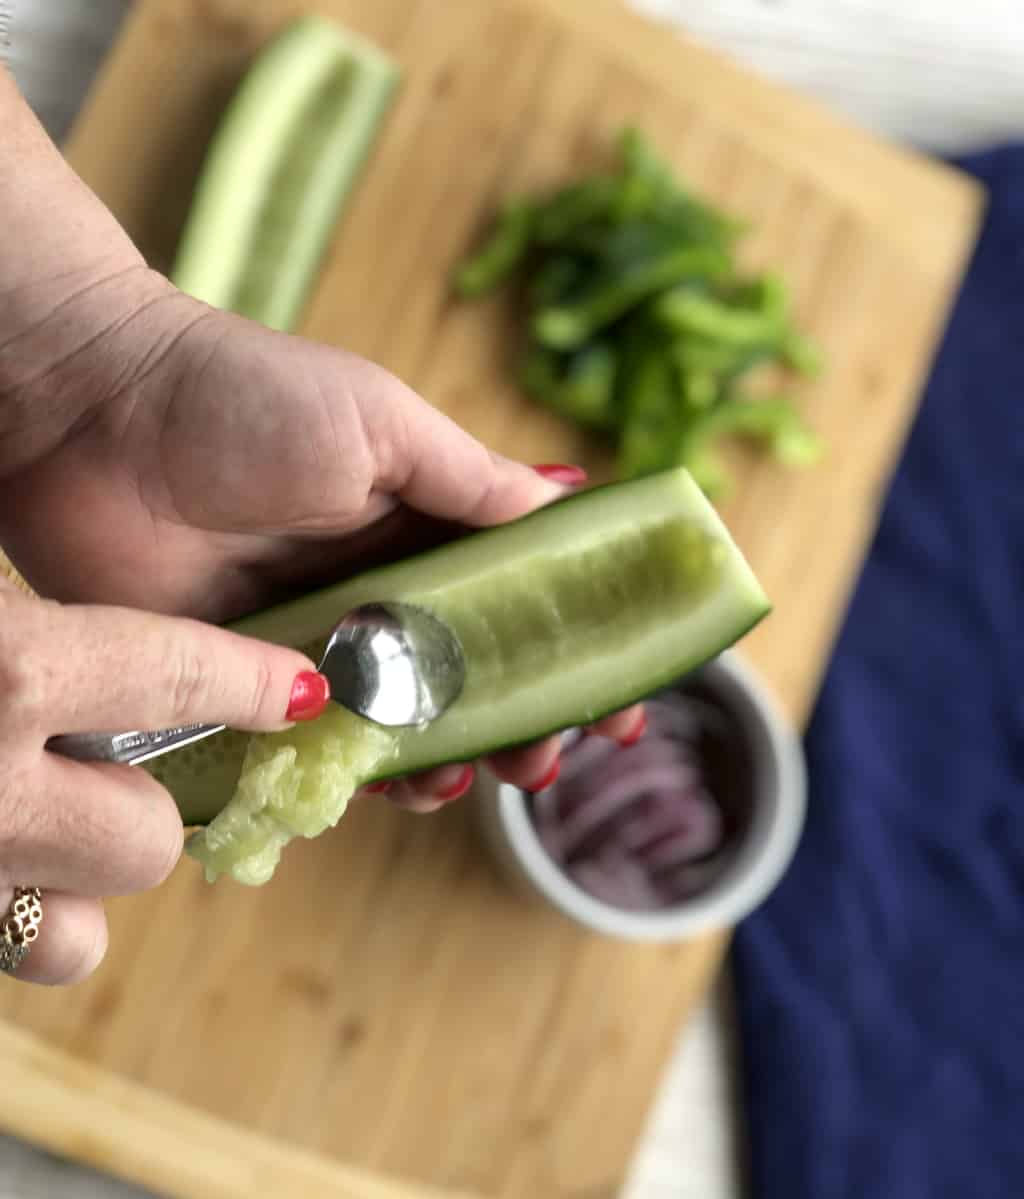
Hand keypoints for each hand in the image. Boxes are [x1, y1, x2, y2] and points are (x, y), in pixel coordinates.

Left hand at [0, 269, 642, 814]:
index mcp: (421, 523)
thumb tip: (569, 503)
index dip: (574, 650)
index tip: (616, 702)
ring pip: (402, 720)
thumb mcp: (379, 421)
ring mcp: (314, 637)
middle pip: (471, 674)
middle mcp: (377, 586)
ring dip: (449, 758)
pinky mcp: (246, 675)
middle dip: (520, 722)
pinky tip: (392, 785)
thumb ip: (470, 479)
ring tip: (470, 777)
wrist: (95, 414)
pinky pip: (314, 744)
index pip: (522, 598)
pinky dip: (357, 773)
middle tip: (542, 761)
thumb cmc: (244, 396)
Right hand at [0, 580, 335, 983]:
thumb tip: (122, 634)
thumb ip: (45, 621)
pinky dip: (18, 922)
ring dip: (78, 881)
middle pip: (148, 840)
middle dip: (143, 809)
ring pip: (76, 937)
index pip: (177, 680)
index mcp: (16, 671)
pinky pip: (14, 958)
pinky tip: (3, 871)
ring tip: (41, 824)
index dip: (251, 685)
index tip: (304, 693)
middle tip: (99, 767)